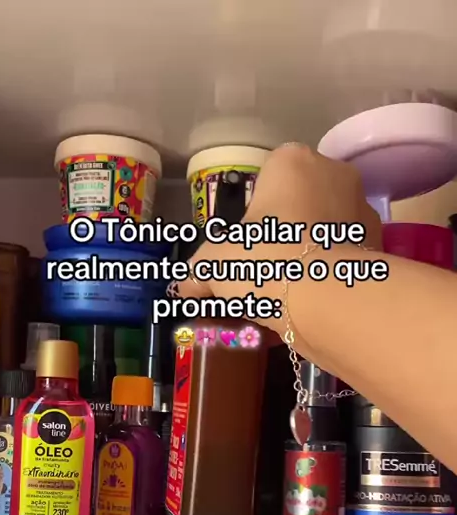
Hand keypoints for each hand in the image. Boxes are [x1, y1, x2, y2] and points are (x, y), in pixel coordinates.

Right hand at [177, 143, 381, 339]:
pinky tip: (311, 304)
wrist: (325, 300)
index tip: (246, 246)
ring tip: (287, 294)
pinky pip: (343, 259)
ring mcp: (363, 211)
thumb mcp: (216, 263)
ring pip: (325, 232)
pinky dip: (328, 277)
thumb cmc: (264, 259)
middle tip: (263, 271)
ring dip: (308, 255)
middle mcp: (335, 175)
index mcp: (293, 162)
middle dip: (284, 234)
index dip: (253, 214)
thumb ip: (200, 270)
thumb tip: (183, 287)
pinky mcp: (379, 249)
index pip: (267, 178)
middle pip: (300, 204)